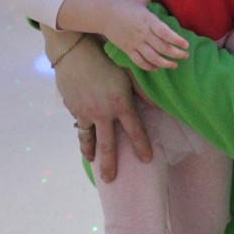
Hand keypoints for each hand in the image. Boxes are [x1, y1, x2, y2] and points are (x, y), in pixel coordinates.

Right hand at [43, 28, 151, 180]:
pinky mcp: (74, 110)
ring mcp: (86, 113)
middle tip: (111, 179)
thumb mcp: (127, 74)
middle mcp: (103, 113)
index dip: (142, 146)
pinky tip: (84, 142)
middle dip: (110, 164)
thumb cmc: (106, 61)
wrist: (75, 54)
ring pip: (89, 139)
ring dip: (91, 153)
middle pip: (108, 144)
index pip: (135, 130)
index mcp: (121, 104)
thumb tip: (159, 106)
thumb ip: (143, 92)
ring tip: (93, 162)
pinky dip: (82, 135)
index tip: (147, 159)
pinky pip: (80, 126)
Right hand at [102, 0, 188, 69]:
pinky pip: (139, 61)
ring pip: (152, 57)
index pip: (165, 32)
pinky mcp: (127, 49)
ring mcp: (134, 42)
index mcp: (147, 20)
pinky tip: (156, 68)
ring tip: (174, 65)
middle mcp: (142, 33)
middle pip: (162, 47)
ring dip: (165, 63)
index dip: (176, 40)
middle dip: (176, 53)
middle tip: (185, 55)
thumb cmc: (122, 5)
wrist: (102, 14)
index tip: (186, 44)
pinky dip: (148, 66)